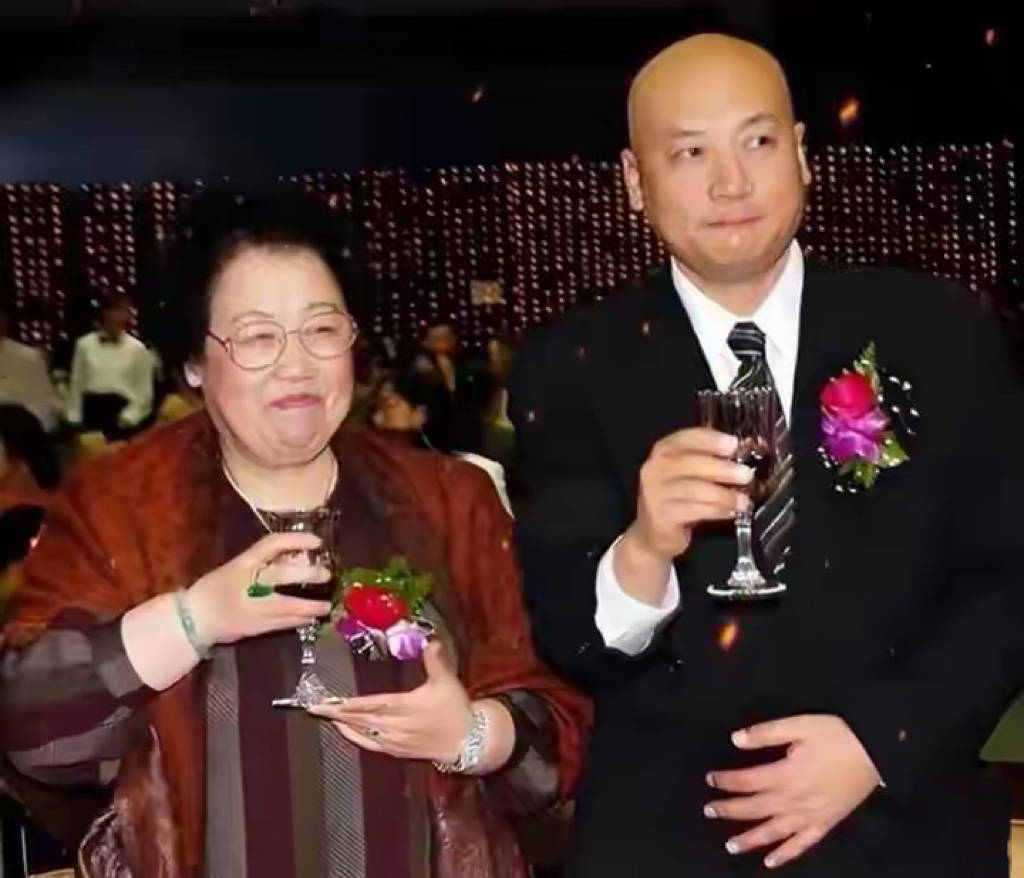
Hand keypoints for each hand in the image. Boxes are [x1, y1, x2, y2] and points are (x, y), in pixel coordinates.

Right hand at [187, 531, 332, 646]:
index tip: (317, 541)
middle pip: (281, 575)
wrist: (193, 619)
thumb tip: (296, 558)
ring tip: (327, 606)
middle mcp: (248, 582)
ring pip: (287, 605)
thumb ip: (262, 564)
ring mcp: (253, 607)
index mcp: (243, 564)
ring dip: (309, 606)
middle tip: (326, 574)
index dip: (295, 540)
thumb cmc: (213, 590)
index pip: (270, 545)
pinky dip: (299, 621)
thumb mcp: (236, 569)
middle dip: (306, 575)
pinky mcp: (256, 627)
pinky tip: (312, 619)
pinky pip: (283, 624)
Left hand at [306, 640, 473, 762]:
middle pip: (362, 719)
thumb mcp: (447, 681)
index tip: (333, 701)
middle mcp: (397, 725)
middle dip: (337, 713)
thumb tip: (430, 639)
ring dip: (342, 723)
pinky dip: (354, 737)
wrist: (467, 740)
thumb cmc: (456, 709)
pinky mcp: (396, 750)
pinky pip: (370, 744)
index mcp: (407, 706)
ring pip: (363, 731)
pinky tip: (343, 730)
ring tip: (324, 715)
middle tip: (314, 707)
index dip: (352, 704)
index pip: (374, 704)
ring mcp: (395, 740)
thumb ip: (435, 660)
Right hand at [627, 427, 751, 560]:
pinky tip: (730, 512)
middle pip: (690, 464)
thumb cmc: (676, 498)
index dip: (711, 440)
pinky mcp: (661, 516)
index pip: (686, 439)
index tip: (733, 444)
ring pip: (693, 490)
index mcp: (663, 451)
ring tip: (743, 500)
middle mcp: (655, 469)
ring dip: (723, 495)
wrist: (654, 533)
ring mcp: (656, 493)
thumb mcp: (687, 473)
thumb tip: (742, 454)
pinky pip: (694, 511)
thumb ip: (709, 460)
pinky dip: (716, 511)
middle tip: (746, 474)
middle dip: (722, 469)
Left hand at [704, 715, 880, 869]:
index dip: (726, 781)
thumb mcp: (799, 725)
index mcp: (785, 775)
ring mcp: (810, 816)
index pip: (747, 781)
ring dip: (750, 839)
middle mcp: (794, 800)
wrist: (876, 752)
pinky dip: (785, 855)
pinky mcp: (825, 824)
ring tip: (730, 846)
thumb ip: (766, 733)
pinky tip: (770, 862)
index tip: (710, 779)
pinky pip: (802, 845)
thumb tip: (734, 740)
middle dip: (729, 810)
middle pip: (755, 808)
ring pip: (774, 833)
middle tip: (709, 811)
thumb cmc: (837, 736)